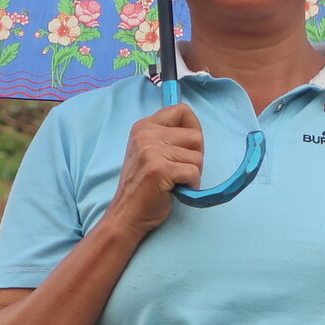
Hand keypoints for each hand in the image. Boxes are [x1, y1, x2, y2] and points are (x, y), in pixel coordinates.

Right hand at [104, 103, 203, 235]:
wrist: (127, 214)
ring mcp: (151, 151)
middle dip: (195, 156)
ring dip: (193, 173)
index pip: (182, 110)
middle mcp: (146, 134)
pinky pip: (193, 172)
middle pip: (196, 135)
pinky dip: (191, 185)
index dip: (193, 128)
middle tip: (180, 170)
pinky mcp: (159, 169)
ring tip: (175, 181)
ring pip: (197, 156)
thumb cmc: (144, 185)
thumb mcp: (149, 151)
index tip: (187, 147)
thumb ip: (167, 137)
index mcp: (144, 126)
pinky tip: (177, 190)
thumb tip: (197, 130)